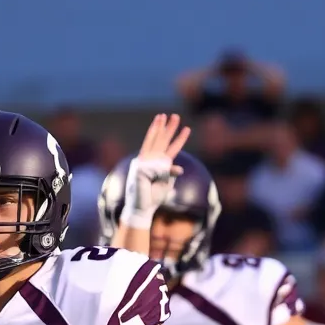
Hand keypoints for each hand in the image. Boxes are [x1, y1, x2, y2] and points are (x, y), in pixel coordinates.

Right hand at [121, 113, 191, 228]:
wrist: (141, 208)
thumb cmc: (152, 197)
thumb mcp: (165, 183)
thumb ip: (170, 173)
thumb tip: (179, 168)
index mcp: (157, 164)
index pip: (169, 149)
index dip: (177, 139)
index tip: (185, 129)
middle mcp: (150, 160)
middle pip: (161, 140)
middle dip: (169, 128)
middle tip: (175, 116)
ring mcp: (143, 163)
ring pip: (154, 142)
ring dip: (160, 129)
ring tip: (165, 117)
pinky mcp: (139, 168)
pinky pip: (155, 167)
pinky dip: (161, 172)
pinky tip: (164, 174)